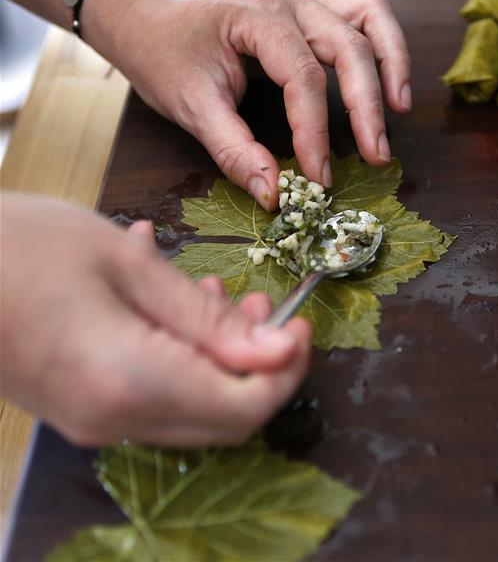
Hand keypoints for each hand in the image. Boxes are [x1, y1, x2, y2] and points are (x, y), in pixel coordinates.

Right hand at [0, 194, 310, 446]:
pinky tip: (166, 300)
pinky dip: (179, 356)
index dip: (286, 369)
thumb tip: (274, 349)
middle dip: (256, 363)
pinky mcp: (76, 407)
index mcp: (133, 384)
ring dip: (217, 355)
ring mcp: (91, 420)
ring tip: (214, 290)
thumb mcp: (127, 265)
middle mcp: (114, 420)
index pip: (246, 407)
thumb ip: (205, 317)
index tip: (299, 323)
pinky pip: (151, 395)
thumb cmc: (17, 248)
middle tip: (259, 304)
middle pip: (224, 417)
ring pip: (190, 406)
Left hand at [82, 0, 410, 208]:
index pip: (302, 76)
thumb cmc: (165, 58)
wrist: (149, 20)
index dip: (315, 131)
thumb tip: (275, 195)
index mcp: (255, 17)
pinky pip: (366, 18)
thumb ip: (234, 151)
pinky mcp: (314, 12)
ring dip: (392, 64)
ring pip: (371, 19)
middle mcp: (288, 2)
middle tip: (377, 155)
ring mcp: (305, 2)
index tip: (319, 178)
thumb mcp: (191, 108)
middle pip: (348, 47)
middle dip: (367, 106)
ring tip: (398, 111)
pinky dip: (384, 49)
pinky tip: (388, 87)